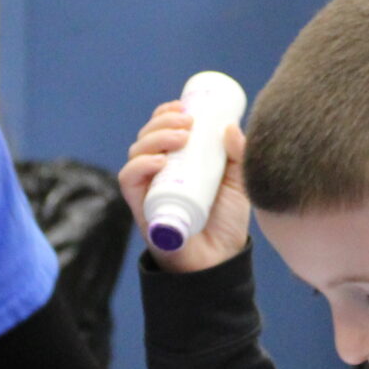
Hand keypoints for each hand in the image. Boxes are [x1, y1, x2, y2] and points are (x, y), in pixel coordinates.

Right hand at [118, 103, 251, 271]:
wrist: (220, 262)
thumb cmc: (227, 223)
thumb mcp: (239, 184)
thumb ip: (240, 156)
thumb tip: (231, 126)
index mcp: (176, 164)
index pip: (160, 131)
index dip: (166, 114)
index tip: (185, 106)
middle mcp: (157, 175)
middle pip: (146, 138)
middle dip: (162, 122)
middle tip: (188, 120)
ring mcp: (148, 191)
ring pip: (136, 154)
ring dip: (154, 138)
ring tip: (181, 137)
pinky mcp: (142, 209)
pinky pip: (129, 182)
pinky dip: (139, 166)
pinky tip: (159, 161)